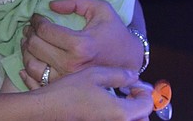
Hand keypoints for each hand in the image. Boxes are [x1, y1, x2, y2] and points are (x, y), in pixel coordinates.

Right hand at [19, 66, 152, 120]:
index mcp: (120, 112)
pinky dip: (117, 116)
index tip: (135, 85)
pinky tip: (106, 107)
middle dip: (139, 105)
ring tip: (119, 99)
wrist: (45, 110)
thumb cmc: (69, 92)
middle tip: (130, 92)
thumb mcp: (96, 75)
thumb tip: (135, 77)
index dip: (144, 92)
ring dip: (130, 113)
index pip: (147, 105)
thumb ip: (120, 75)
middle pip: (141, 118)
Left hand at [21, 0, 141, 85]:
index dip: (36, 21)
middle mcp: (71, 64)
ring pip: (32, 65)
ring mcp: (66, 79)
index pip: (46, 31)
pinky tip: (29, 58)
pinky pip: (36, 81)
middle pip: (36, 47)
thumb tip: (51, 5)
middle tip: (30, 27)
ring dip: (25, 50)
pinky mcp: (64, 88)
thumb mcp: (101, 9)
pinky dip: (27, 69)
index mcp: (80, 44)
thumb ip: (77, 1)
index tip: (36, 16)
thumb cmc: (114, 32)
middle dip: (29, 33)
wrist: (127, 61)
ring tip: (28, 40)